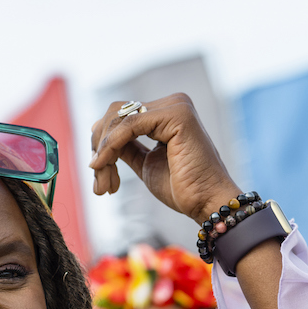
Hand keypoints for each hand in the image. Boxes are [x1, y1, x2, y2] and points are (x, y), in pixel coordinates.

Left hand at [89, 94, 240, 223]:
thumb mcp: (146, 164)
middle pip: (116, 113)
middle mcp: (172, 104)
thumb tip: (101, 140)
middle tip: (100, 184)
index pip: (121, 115)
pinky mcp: (176, 115)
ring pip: (118, 117)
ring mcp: (175, 106)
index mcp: (166, 114)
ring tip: (104, 184)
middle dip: (100, 147)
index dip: (102, 144)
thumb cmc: (184, 189)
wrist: (208, 203)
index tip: (99, 176)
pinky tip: (103, 165)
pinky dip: (111, 145)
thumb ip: (127, 148)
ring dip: (103, 151)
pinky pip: (129, 125)